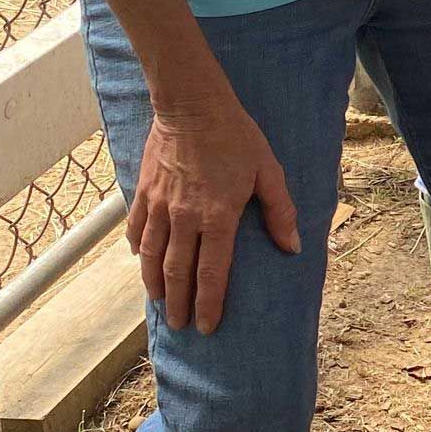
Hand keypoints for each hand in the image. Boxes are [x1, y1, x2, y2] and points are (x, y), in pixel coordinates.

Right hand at [130, 93, 300, 334]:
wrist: (192, 105)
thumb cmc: (236, 136)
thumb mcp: (268, 171)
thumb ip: (280, 211)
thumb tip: (292, 247)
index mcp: (217, 216)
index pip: (212, 272)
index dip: (209, 303)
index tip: (208, 326)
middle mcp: (185, 217)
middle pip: (178, 272)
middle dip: (179, 303)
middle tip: (181, 324)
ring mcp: (160, 206)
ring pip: (152, 256)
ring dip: (155, 284)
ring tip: (160, 303)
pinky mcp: (143, 192)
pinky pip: (137, 229)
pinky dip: (138, 249)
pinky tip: (141, 262)